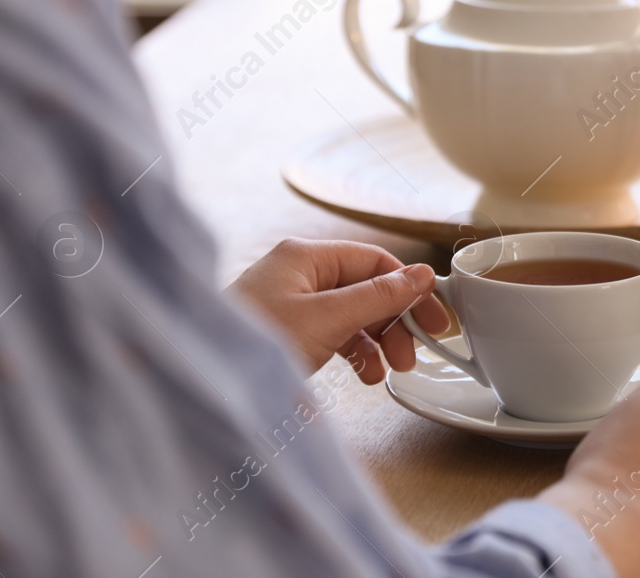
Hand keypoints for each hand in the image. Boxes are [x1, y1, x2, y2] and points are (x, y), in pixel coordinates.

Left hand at [227, 238, 449, 382]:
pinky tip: (365, 374)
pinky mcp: (286, 329)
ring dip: (377, 341)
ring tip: (390, 371)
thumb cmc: (254, 342)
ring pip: (352, 314)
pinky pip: (334, 332)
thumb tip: (423, 275)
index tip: (435, 320)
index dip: (410, 290)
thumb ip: (379, 297)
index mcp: (306, 256)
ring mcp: (291, 302)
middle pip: (366, 288)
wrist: (205, 383)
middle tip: (414, 354)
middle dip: (394, 322)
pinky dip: (354, 352)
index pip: (375, 262)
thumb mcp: (327, 319)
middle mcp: (299, 273)